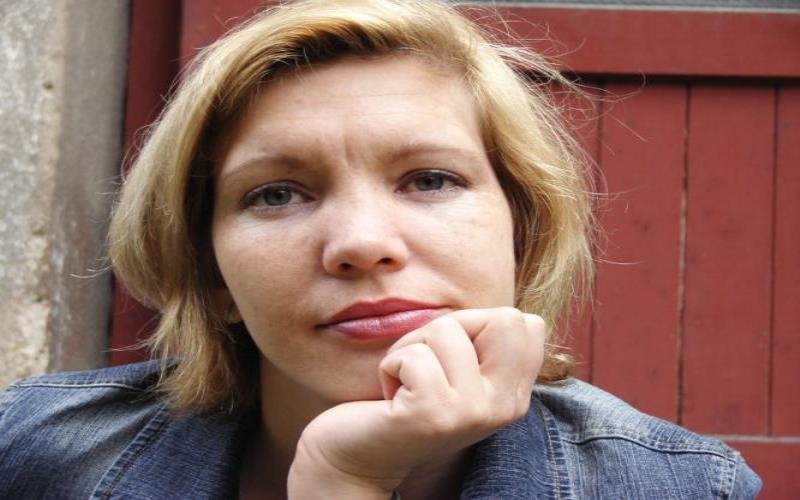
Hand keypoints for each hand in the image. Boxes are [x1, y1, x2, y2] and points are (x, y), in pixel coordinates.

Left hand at [287, 307, 544, 498]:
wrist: (359, 455)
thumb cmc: (404, 396)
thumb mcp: (457, 367)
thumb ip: (485, 342)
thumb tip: (509, 311)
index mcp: (514, 395)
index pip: (527, 323)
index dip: (477, 324)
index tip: (450, 358)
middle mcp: (505, 407)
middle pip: (504, 318)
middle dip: (450, 326)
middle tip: (427, 362)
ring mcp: (472, 412)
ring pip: (446, 329)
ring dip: (410, 347)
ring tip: (404, 383)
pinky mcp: (434, 415)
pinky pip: (413, 355)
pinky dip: (390, 365)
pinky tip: (390, 397)